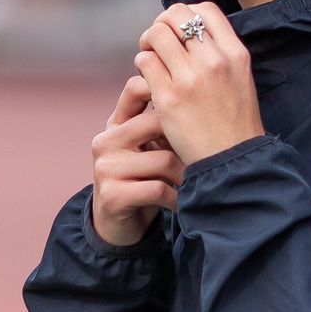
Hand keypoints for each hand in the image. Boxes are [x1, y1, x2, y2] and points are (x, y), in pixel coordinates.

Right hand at [91, 75, 185, 246]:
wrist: (117, 224)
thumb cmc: (142, 178)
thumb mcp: (146, 147)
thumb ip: (160, 122)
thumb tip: (199, 91)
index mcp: (116, 124)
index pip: (134, 89)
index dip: (163, 87)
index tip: (192, 100)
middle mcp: (106, 141)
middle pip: (156, 122)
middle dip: (185, 140)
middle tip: (204, 152)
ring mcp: (106, 168)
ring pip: (163, 160)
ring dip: (185, 174)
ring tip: (194, 182)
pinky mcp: (112, 195)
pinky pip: (158, 189)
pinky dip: (177, 197)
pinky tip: (182, 202)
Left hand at [134, 3, 262, 164]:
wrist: (232, 161)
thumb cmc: (234, 122)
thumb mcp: (240, 78)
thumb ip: (221, 52)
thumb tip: (190, 30)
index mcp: (235, 53)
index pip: (205, 9)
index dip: (186, 14)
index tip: (180, 31)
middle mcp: (214, 60)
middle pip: (175, 15)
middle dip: (161, 24)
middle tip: (158, 44)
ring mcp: (190, 78)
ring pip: (155, 34)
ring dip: (148, 43)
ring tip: (152, 60)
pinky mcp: (168, 98)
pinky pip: (144, 62)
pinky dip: (142, 65)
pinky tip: (149, 80)